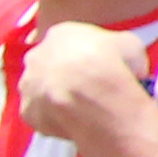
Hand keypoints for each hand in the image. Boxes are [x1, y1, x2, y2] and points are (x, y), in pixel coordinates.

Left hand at [14, 21, 157, 148]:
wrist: (91, 94)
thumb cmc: (112, 63)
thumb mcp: (131, 46)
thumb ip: (121, 51)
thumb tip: (129, 67)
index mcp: (59, 34)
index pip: (70, 44)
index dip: (87, 57)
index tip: (100, 69)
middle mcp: (36, 56)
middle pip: (51, 66)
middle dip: (66, 76)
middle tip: (88, 90)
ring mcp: (28, 85)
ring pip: (42, 91)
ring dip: (57, 97)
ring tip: (82, 109)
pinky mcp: (27, 111)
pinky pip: (42, 115)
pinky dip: (55, 119)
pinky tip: (73, 123)